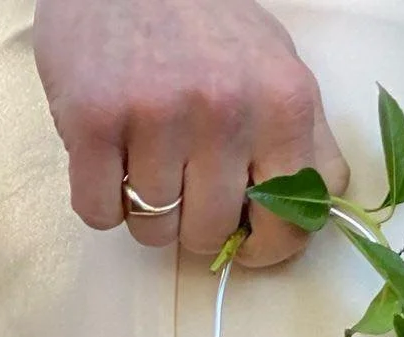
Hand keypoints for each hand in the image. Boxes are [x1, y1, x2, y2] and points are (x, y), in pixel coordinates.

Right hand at [34, 0, 348, 266]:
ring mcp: (157, 115)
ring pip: (154, 230)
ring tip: (142, 154)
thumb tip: (310, 215)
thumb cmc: (202, 19)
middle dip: (193, 221)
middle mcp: (226, 110)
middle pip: (210, 234)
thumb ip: (302, 141)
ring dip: (144, 208)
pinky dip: (99, 199)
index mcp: (284, 101)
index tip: (244, 238)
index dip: (265, 247)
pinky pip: (99, 213)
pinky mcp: (93, 120)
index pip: (291, 224)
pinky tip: (107, 156)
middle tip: (181, 176)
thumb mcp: (275, 64)